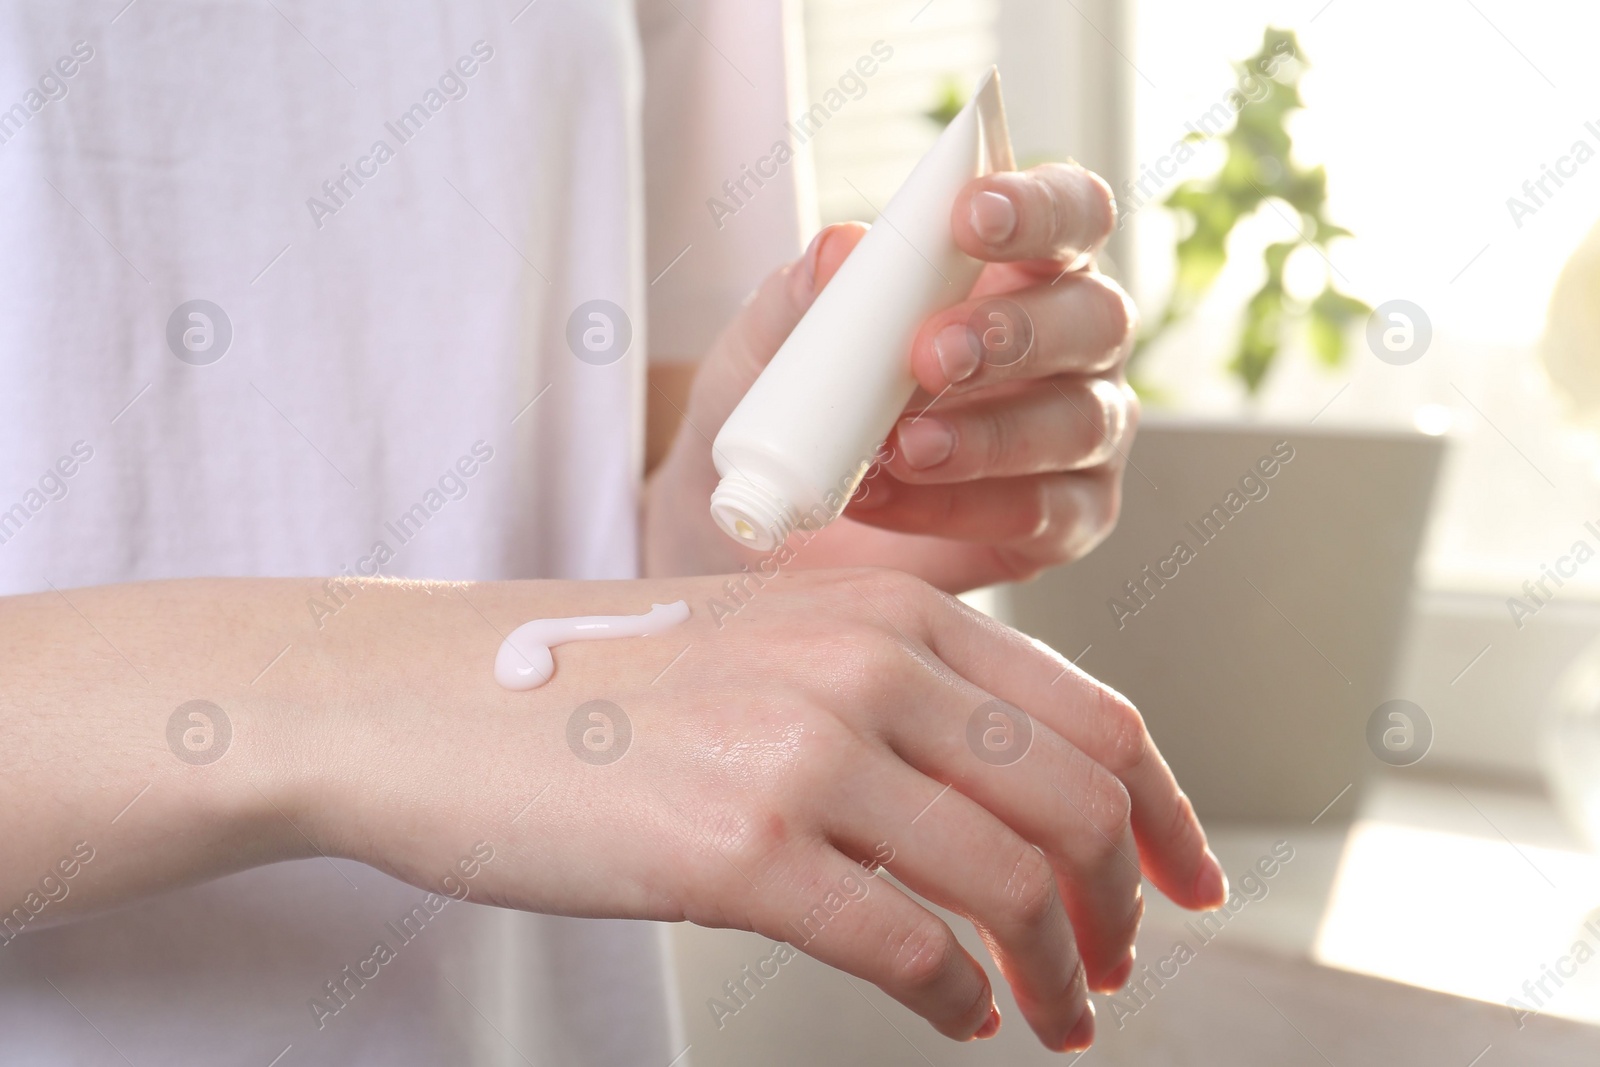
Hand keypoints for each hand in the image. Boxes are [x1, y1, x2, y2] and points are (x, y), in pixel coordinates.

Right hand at [333, 568, 1224, 1050]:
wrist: (426, 698)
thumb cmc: (593, 681)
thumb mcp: (770, 647)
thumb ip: (891, 697)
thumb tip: (1002, 809)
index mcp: (888, 612)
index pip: (1092, 718)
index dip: (1166, 817)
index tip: (1189, 884)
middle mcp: (866, 668)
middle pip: (1074, 803)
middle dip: (1120, 908)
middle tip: (1114, 971)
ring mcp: (804, 754)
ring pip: (1007, 884)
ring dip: (1053, 972)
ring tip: (1047, 1017)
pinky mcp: (737, 850)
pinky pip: (904, 946)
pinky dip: (953, 996)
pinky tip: (952, 1013)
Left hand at [644, 163, 1136, 591]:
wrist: (773, 521)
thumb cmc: (799, 402)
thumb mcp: (770, 348)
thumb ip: (800, 296)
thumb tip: (839, 248)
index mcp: (1024, 266)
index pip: (1073, 212)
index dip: (1040, 207)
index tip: (971, 217)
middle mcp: (1074, 343)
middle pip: (1099, 316)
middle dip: (1014, 332)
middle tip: (928, 354)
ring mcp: (1082, 434)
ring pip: (1081, 423)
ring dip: (990, 434)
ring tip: (901, 446)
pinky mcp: (1069, 518)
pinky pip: (1045, 512)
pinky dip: (963, 506)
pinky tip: (892, 499)